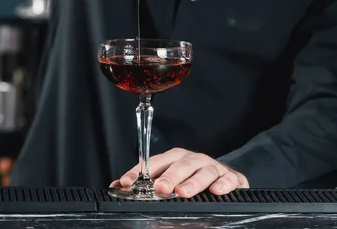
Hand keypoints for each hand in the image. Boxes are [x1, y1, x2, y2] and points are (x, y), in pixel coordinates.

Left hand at [110, 148, 248, 197]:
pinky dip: (223, 184)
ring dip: (193, 181)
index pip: (155, 162)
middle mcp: (194, 160)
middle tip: (160, 188)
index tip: (126, 182)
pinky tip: (216, 191)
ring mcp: (213, 168)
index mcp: (176, 159)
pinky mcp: (232, 178)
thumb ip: (147, 183)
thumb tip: (117, 186)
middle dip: (170, 175)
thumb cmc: (194, 180)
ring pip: (204, 171)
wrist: (227, 181)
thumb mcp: (171, 180)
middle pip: (181, 164)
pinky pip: (229, 179)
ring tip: (183, 192)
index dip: (140, 171)